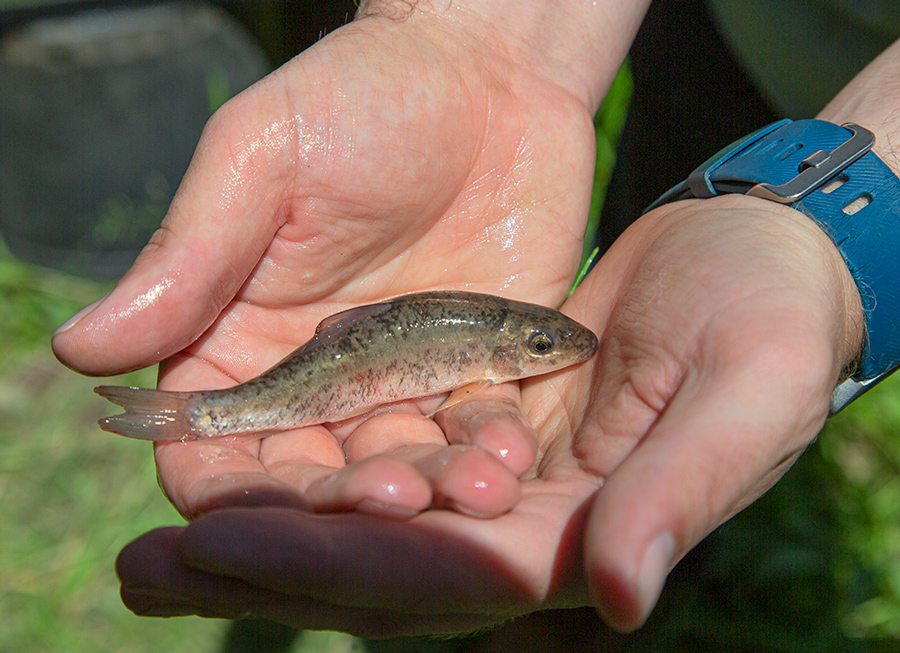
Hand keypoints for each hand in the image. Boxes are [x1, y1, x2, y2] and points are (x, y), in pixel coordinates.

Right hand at [52, 6, 613, 517]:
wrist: (486, 74)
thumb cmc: (357, 100)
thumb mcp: (258, 163)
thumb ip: (186, 260)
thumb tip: (77, 352)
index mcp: (245, 338)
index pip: (217, 445)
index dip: (228, 492)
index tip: (258, 513)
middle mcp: (324, 375)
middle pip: (318, 475)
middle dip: (349, 501)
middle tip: (393, 497)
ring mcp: (407, 378)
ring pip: (407, 466)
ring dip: (433, 488)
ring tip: (470, 487)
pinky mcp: (482, 366)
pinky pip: (483, 427)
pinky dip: (493, 449)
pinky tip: (509, 455)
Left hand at [114, 195, 863, 635]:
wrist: (757, 254)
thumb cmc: (772, 315)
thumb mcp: (750, 389)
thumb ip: (686, 489)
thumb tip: (621, 593)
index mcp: (587, 532)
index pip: (451, 573)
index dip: (341, 565)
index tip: (226, 544)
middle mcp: (529, 523)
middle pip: (385, 569)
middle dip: (270, 574)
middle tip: (148, 573)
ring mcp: (499, 479)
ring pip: (368, 526)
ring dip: (268, 531)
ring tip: (161, 538)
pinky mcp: (480, 426)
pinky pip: (381, 460)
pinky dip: (308, 471)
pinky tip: (237, 463)